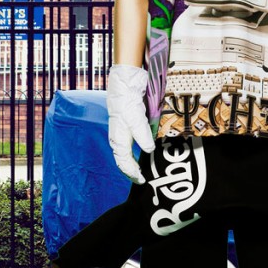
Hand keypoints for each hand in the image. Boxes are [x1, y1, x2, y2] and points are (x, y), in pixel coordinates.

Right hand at [106, 64, 154, 183]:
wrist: (124, 86)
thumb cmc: (127, 102)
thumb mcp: (137, 119)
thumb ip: (142, 135)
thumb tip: (149, 150)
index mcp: (118, 139)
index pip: (124, 162)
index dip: (132, 172)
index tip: (142, 180)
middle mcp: (118, 139)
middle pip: (122, 161)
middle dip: (130, 172)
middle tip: (141, 180)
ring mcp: (120, 134)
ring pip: (124, 155)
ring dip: (131, 165)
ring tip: (140, 172)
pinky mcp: (125, 128)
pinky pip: (127, 147)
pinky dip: (132, 156)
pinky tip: (139, 155)